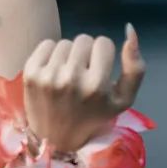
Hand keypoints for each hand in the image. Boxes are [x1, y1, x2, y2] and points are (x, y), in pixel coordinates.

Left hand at [23, 25, 145, 154]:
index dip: (103, 55)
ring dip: (69, 55)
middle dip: (86, 54)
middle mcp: (71, 79)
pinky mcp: (30, 73)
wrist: (55, 138)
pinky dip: (51, 53)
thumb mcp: (123, 99)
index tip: (98, 71)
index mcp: (96, 86)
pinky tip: (53, 72)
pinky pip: (46, 44)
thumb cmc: (93, 117)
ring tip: (67, 75)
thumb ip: (135, 67)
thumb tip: (130, 29)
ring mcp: (48, 76)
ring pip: (65, 42)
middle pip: (84, 39)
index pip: (103, 43)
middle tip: (82, 74)